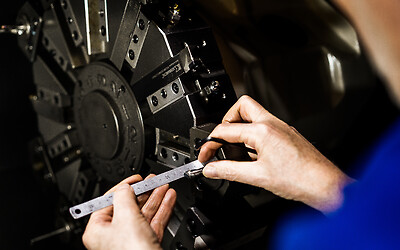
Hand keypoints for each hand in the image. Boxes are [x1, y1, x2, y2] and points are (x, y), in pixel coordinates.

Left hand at [82, 174, 176, 249]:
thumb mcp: (126, 216)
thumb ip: (124, 196)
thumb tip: (125, 186)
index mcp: (97, 230)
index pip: (109, 201)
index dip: (124, 186)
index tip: (136, 178)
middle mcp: (112, 236)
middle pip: (129, 206)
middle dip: (144, 191)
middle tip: (153, 180)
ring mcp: (130, 241)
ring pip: (143, 214)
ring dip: (155, 198)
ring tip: (164, 186)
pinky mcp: (146, 245)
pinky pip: (153, 222)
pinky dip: (162, 209)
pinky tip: (168, 199)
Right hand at [198, 95, 352, 212]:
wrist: (325, 185)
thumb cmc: (300, 179)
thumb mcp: (257, 177)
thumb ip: (229, 171)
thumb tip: (212, 169)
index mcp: (262, 131)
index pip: (225, 130)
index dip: (210, 144)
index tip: (205, 156)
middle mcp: (272, 124)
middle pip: (241, 107)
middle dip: (226, 121)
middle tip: (221, 140)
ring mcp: (281, 128)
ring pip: (254, 115)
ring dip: (240, 129)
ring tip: (237, 151)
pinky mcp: (286, 134)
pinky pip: (264, 127)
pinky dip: (253, 136)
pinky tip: (253, 155)